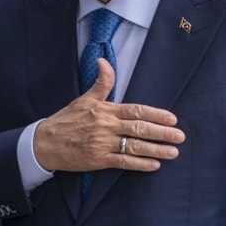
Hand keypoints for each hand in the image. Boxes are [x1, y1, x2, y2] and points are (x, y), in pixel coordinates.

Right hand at [33, 59, 184, 172]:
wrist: (45, 142)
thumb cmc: (67, 119)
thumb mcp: (84, 98)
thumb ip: (101, 82)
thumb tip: (103, 60)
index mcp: (105, 110)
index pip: (136, 110)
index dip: (155, 114)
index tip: (172, 118)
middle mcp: (106, 126)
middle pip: (139, 128)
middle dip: (162, 133)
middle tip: (180, 136)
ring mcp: (102, 143)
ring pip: (134, 146)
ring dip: (156, 150)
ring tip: (173, 152)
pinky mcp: (98, 160)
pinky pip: (122, 162)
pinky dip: (139, 164)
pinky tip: (154, 165)